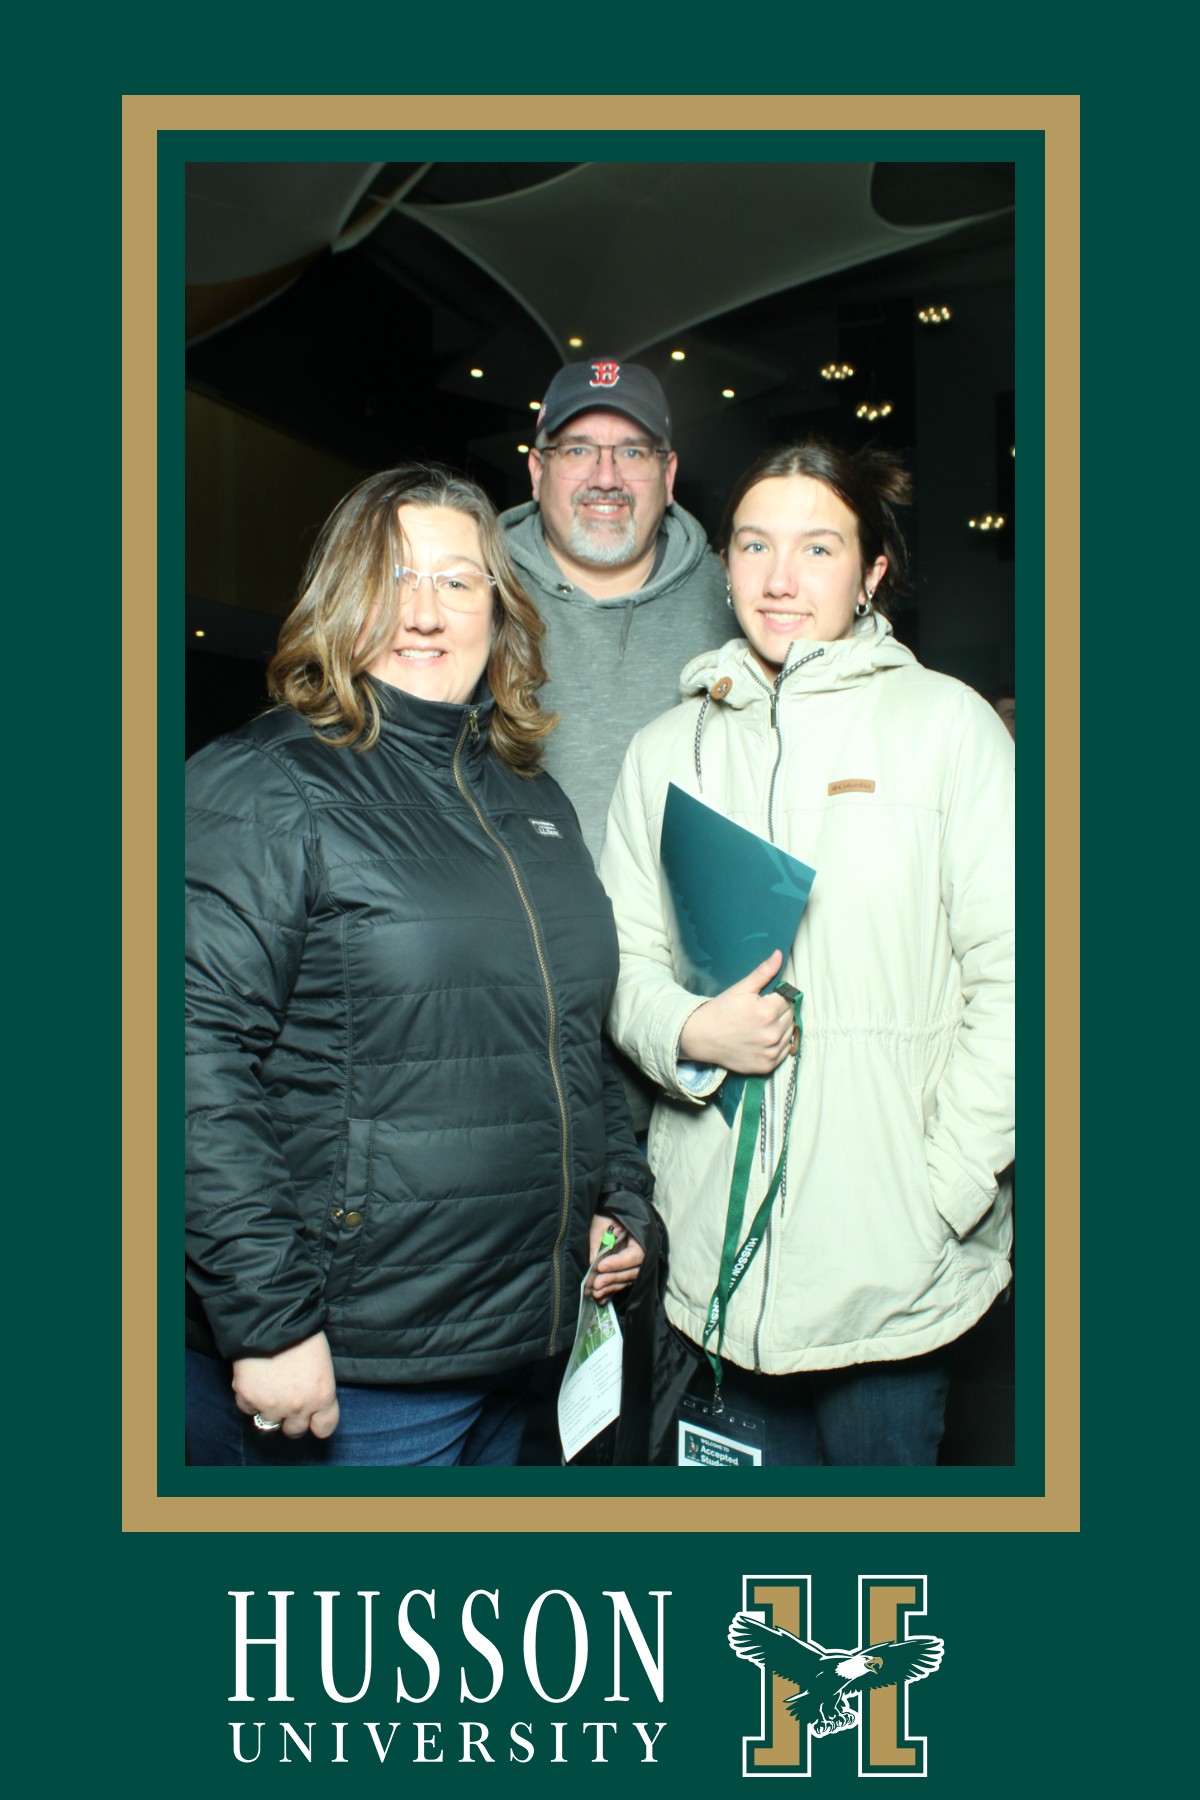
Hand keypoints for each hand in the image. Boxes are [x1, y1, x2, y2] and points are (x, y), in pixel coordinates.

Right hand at [232, 1330, 339, 1438]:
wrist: (272, 1318)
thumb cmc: (302, 1333)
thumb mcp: (322, 1363)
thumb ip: (317, 1388)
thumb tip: (310, 1400)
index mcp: (323, 1396)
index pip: (325, 1428)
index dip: (317, 1423)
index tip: (313, 1418)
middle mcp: (298, 1407)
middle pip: (295, 1431)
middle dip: (292, 1419)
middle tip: (287, 1401)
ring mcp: (272, 1405)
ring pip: (269, 1425)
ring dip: (269, 1411)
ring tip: (269, 1390)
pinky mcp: (248, 1398)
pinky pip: (248, 1409)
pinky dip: (250, 1399)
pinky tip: (255, 1381)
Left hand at [587, 1214, 644, 1303]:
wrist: (613, 1215)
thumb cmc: (609, 1214)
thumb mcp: (603, 1220)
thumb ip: (599, 1236)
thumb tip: (593, 1259)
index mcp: (641, 1238)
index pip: (634, 1255)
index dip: (618, 1263)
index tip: (601, 1266)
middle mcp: (642, 1254)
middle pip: (631, 1272)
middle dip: (612, 1278)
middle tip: (596, 1283)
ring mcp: (634, 1265)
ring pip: (626, 1281)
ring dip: (610, 1287)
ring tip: (595, 1292)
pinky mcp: (626, 1272)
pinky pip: (621, 1285)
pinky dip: (611, 1292)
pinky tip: (601, 1299)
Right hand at [677, 947, 794, 1075]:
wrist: (701, 1037)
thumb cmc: (720, 1011)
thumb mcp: (740, 989)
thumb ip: (763, 972)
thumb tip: (779, 955)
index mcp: (766, 1013)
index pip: (788, 999)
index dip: (777, 997)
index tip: (765, 999)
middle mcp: (771, 1034)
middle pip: (791, 1015)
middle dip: (780, 1011)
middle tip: (761, 1011)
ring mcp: (770, 1052)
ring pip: (790, 1032)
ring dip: (781, 1027)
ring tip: (761, 1024)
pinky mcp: (767, 1065)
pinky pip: (785, 1051)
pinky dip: (778, 1044)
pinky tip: (763, 1038)